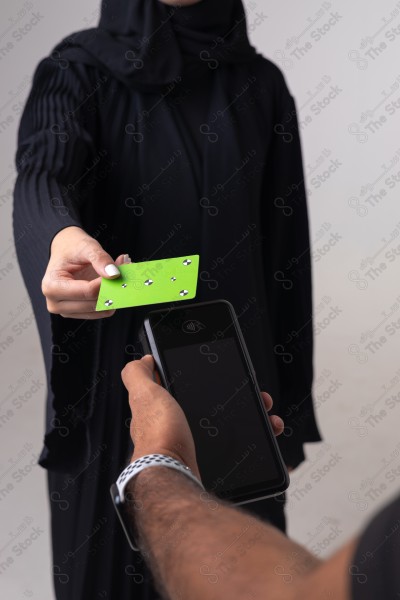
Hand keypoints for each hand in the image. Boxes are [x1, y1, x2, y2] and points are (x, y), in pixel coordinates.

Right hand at [41, 226, 129, 318]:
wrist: (65, 250)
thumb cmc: (71, 248)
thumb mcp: (86, 246)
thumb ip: (100, 259)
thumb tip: (114, 274)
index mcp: (52, 286)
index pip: (87, 291)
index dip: (106, 283)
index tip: (118, 271)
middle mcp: (56, 303)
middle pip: (94, 303)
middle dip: (112, 287)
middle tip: (124, 268)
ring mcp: (67, 311)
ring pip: (99, 310)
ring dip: (113, 293)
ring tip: (117, 272)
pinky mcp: (78, 313)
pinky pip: (101, 311)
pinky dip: (111, 298)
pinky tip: (112, 282)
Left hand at [121, 355, 284, 479]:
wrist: (172, 476)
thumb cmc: (158, 436)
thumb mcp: (144, 395)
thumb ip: (137, 374)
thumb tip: (143, 360)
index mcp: (164, 410)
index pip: (192, 390)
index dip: (213, 382)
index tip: (232, 376)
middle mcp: (178, 429)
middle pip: (216, 408)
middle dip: (242, 401)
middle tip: (260, 398)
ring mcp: (195, 448)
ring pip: (233, 429)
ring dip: (255, 420)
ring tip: (269, 418)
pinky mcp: (210, 465)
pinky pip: (240, 450)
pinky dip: (258, 444)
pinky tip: (267, 437)